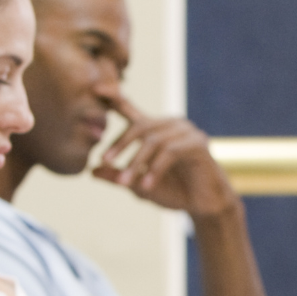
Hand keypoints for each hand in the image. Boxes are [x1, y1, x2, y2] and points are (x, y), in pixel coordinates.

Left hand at [92, 100, 237, 217]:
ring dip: (137, 162)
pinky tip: (146, 186)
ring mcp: (187, 132)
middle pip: (140, 125)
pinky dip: (156, 169)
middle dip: (121, 143)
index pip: (131, 111)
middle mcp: (171, 125)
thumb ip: (118, 176)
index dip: (115, 99)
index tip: (96, 90)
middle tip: (104, 160)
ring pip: (154, 141)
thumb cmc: (175, 192)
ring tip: (125, 183)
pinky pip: (171, 152)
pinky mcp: (198, 144)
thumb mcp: (139, 186)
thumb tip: (91, 171)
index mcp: (156, 130)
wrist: (205, 205)